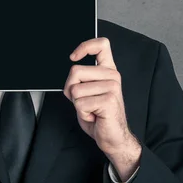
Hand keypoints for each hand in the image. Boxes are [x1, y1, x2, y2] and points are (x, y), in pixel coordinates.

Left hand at [63, 37, 140, 169]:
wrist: (112, 137)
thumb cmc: (99, 115)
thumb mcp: (89, 91)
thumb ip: (82, 77)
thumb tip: (72, 68)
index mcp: (108, 70)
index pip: (101, 45)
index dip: (84, 46)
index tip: (73, 56)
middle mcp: (112, 76)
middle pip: (75, 71)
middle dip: (70, 89)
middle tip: (84, 101)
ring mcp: (112, 87)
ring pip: (75, 89)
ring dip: (77, 103)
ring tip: (91, 109)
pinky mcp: (108, 100)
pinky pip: (80, 103)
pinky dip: (82, 113)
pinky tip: (94, 116)